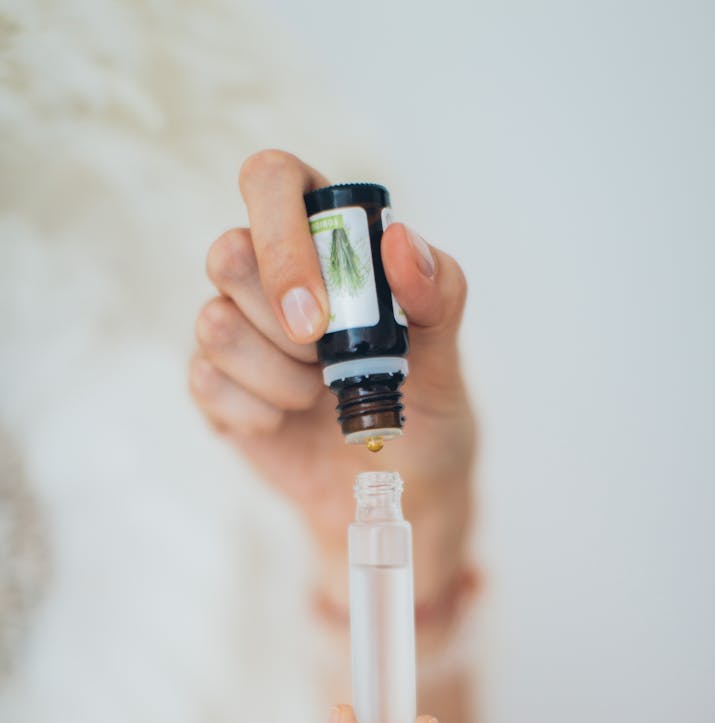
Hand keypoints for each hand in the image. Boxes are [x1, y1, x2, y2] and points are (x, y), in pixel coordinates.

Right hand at [190, 150, 474, 603]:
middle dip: (280, 323)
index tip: (317, 311)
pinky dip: (257, 413)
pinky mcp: (215, 382)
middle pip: (227, 253)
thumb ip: (436, 293)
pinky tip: (288, 421)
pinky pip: (205, 381)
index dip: (280, 234)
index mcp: (325, 237)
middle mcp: (268, 271)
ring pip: (213, 324)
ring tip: (316, 395)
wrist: (396, 488)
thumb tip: (401, 241)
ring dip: (277, 377)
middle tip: (325, 360)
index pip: (271, 180)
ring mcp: (235, 326)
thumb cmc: (423, 409)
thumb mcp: (446, 354)